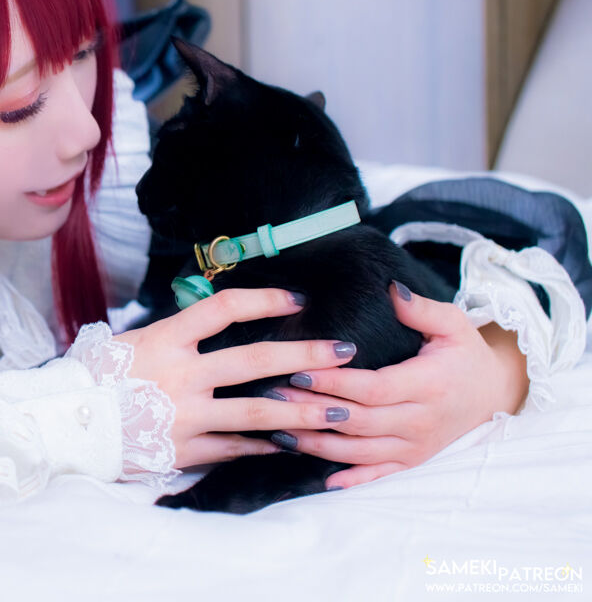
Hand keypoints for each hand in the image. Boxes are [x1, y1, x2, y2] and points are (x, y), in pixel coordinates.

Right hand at [115, 288, 366, 468]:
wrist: (67, 424)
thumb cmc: (96, 376)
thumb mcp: (130, 341)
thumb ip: (174, 335)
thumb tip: (217, 320)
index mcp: (165, 339)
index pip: (224, 309)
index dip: (264, 300)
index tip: (298, 300)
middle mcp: (180, 375)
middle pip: (255, 360)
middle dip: (305, 355)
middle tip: (345, 351)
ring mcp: (186, 416)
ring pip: (257, 412)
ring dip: (302, 411)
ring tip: (339, 410)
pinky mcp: (185, 450)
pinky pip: (235, 447)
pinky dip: (263, 446)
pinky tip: (288, 444)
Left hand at [268, 282, 528, 488]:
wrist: (495, 394)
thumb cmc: (466, 354)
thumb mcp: (454, 324)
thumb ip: (421, 309)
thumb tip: (391, 290)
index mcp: (429, 385)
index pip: (373, 388)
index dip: (335, 383)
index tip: (299, 370)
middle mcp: (421, 421)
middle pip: (359, 421)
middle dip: (313, 409)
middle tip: (272, 394)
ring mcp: (416, 446)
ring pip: (360, 452)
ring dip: (318, 445)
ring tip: (278, 429)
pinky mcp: (412, 461)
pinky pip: (378, 475)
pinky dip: (351, 479)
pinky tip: (320, 480)